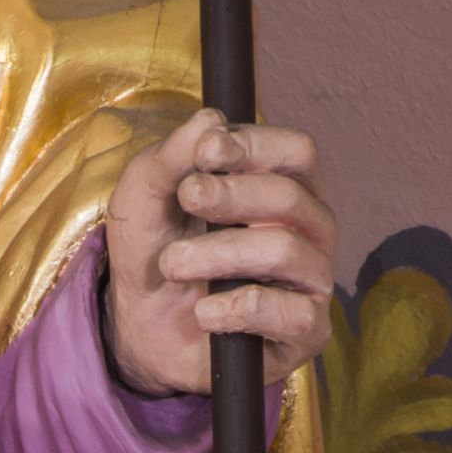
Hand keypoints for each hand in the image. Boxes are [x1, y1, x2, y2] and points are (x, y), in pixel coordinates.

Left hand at [102, 115, 334, 395]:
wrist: (140, 329)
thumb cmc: (155, 252)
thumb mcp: (144, 198)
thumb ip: (170, 159)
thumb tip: (209, 120)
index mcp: (282, 187)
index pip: (296, 152)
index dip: (255, 146)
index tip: (207, 152)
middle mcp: (308, 230)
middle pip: (291, 197)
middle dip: (231, 195)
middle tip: (186, 198)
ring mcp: (312, 281)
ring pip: (285, 251)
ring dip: (220, 254)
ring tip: (172, 264)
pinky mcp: (307, 332)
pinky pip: (294, 314)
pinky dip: (240, 309)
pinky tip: (204, 313)